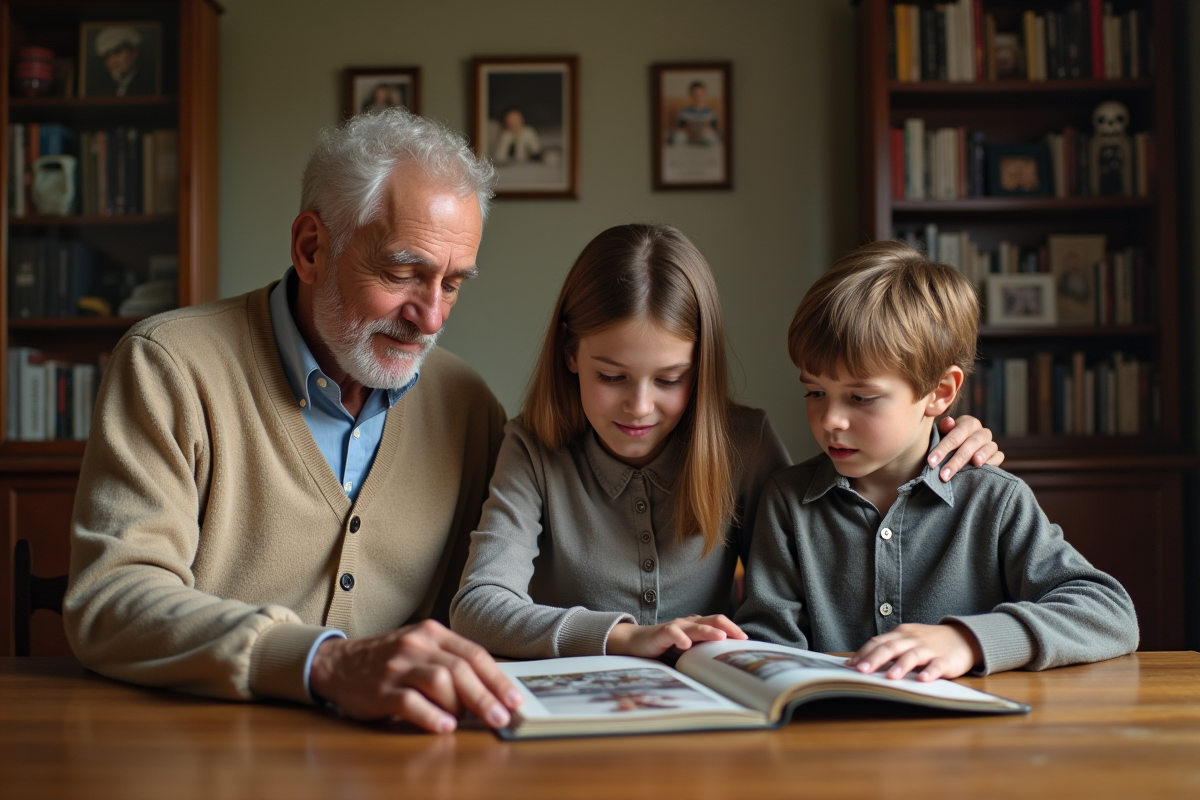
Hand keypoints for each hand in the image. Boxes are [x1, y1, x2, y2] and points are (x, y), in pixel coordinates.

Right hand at [308, 619, 522, 732]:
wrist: (338, 663)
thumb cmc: (389, 659)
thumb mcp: (421, 648)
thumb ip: (451, 661)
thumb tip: (492, 689)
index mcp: (433, 633)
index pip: (474, 654)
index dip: (497, 679)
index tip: (514, 700)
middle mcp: (417, 645)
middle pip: (460, 669)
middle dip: (486, 696)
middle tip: (502, 718)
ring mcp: (397, 666)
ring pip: (439, 681)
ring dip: (461, 706)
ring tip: (472, 722)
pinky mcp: (380, 690)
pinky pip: (410, 702)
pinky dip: (431, 716)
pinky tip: (445, 728)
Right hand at [606, 615, 746, 657]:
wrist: (636, 642)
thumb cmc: (665, 647)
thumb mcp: (688, 650)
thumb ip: (702, 653)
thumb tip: (725, 666)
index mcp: (698, 626)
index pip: (720, 623)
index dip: (734, 629)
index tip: (747, 641)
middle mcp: (689, 623)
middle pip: (713, 620)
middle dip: (728, 628)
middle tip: (741, 638)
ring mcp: (676, 627)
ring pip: (695, 626)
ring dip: (708, 631)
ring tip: (720, 638)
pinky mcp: (661, 633)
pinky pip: (672, 633)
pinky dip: (680, 638)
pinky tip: (686, 645)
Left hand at [846, 622, 982, 681]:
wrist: (963, 637)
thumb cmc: (929, 642)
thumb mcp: (907, 640)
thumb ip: (888, 649)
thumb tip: (861, 663)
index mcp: (901, 634)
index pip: (878, 642)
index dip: (864, 653)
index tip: (850, 665)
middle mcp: (913, 639)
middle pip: (891, 647)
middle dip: (875, 658)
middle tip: (861, 671)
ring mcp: (930, 649)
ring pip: (912, 656)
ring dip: (900, 666)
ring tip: (890, 677)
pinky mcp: (946, 660)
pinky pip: (937, 666)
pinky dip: (930, 672)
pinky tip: (922, 679)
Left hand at [931, 415, 1004, 481]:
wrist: (958, 452)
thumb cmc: (947, 442)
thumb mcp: (942, 434)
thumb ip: (944, 428)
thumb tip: (949, 422)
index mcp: (967, 423)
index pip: (956, 434)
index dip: (943, 448)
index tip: (931, 462)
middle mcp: (981, 431)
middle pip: (970, 444)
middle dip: (956, 460)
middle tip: (944, 475)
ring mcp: (990, 443)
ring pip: (988, 448)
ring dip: (980, 457)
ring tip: (974, 463)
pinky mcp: (997, 454)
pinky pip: (998, 456)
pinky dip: (992, 462)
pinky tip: (983, 469)